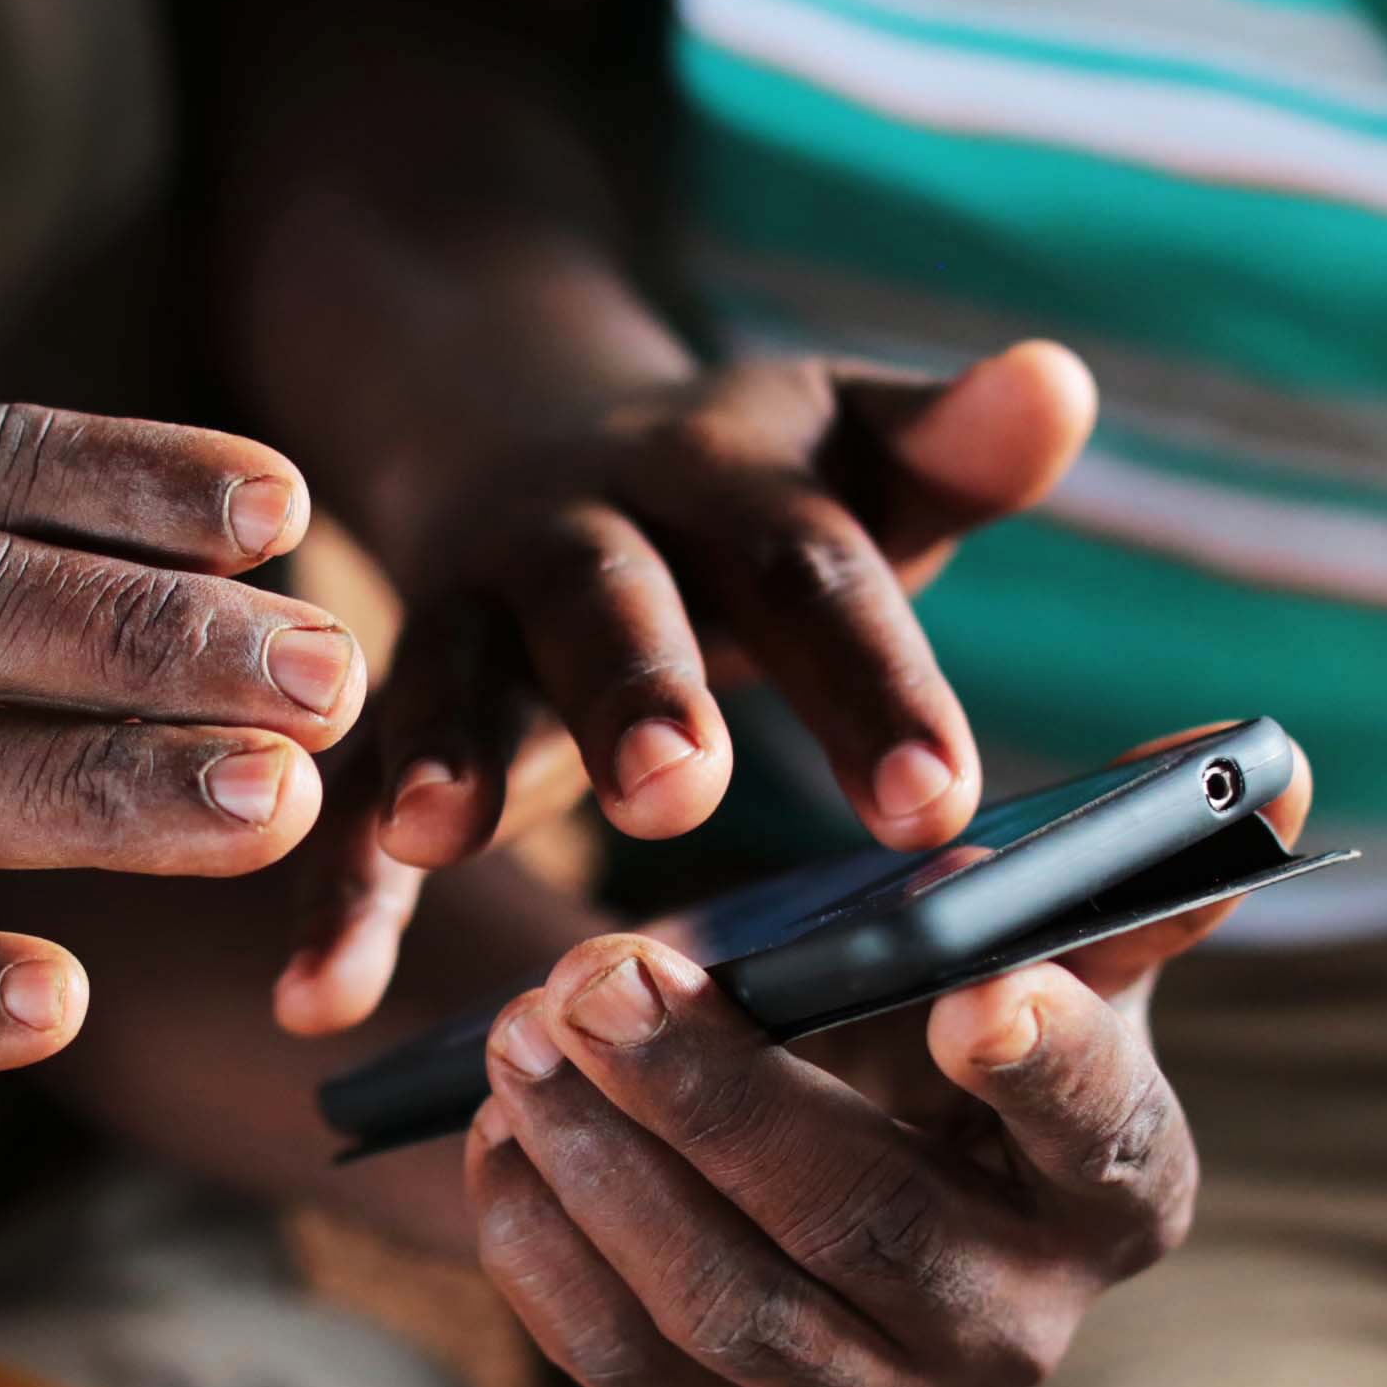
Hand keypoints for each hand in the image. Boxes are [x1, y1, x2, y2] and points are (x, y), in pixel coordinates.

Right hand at [274, 346, 1093, 1033]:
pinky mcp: (394, 696)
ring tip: (442, 835)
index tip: (942, 804)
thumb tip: (1063, 383)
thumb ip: (957, 446)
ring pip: (452, 673)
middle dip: (638, 693)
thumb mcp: (855, 454)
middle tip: (680, 790)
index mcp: (726, 485)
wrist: (529, 431)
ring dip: (441, 750)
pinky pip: (354, 795)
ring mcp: (470, 610)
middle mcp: (585, 535)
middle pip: (614, 604)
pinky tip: (323, 1003)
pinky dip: (339, 897)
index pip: (814, 576)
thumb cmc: (750, 494)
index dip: (871, 684)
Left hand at [463, 736, 1306, 1386]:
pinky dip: (547, 1252)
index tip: (978, 989)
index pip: (1100, 1132)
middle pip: (867, 1223)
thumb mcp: (1022, 926)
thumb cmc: (937, 1001)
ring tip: (518, 1033)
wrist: (833, 1128)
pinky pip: (627, 1367)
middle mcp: (1014, 1318)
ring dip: (604, 1163)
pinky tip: (498, 1135)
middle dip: (717, 1095)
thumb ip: (1113, 857)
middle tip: (600, 977)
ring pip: (727, 1303)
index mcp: (1118, 1181)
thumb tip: (1254, 763)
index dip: (1045, 1065)